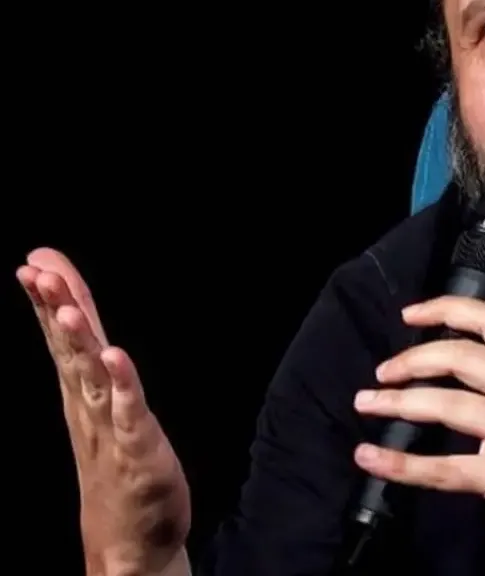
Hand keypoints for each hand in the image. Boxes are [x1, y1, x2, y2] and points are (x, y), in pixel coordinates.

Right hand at [18, 248, 189, 575]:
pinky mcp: (137, 449)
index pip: (62, 337)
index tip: (34, 261)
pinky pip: (129, 413)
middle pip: (70, 349)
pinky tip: (117, 359)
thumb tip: (69, 311)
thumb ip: (88, 354)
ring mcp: (110, 427)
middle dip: (56, 309)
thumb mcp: (99, 401)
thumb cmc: (113, 459)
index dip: (50, 299)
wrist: (127, 535)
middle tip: (38, 272)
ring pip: (92, 378)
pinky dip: (123, 386)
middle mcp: (88, 404)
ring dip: (81, 342)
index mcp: (80, 390)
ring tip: (69, 309)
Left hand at [352, 296, 484, 574]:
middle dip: (413, 359)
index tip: (412, 315)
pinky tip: (369, 458)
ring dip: (397, 403)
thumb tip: (459, 370)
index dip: (448, 310)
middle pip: (465, 356)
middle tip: (382, 372)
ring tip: (367, 404)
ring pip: (447, 403)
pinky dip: (398, 463)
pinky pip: (441, 467)